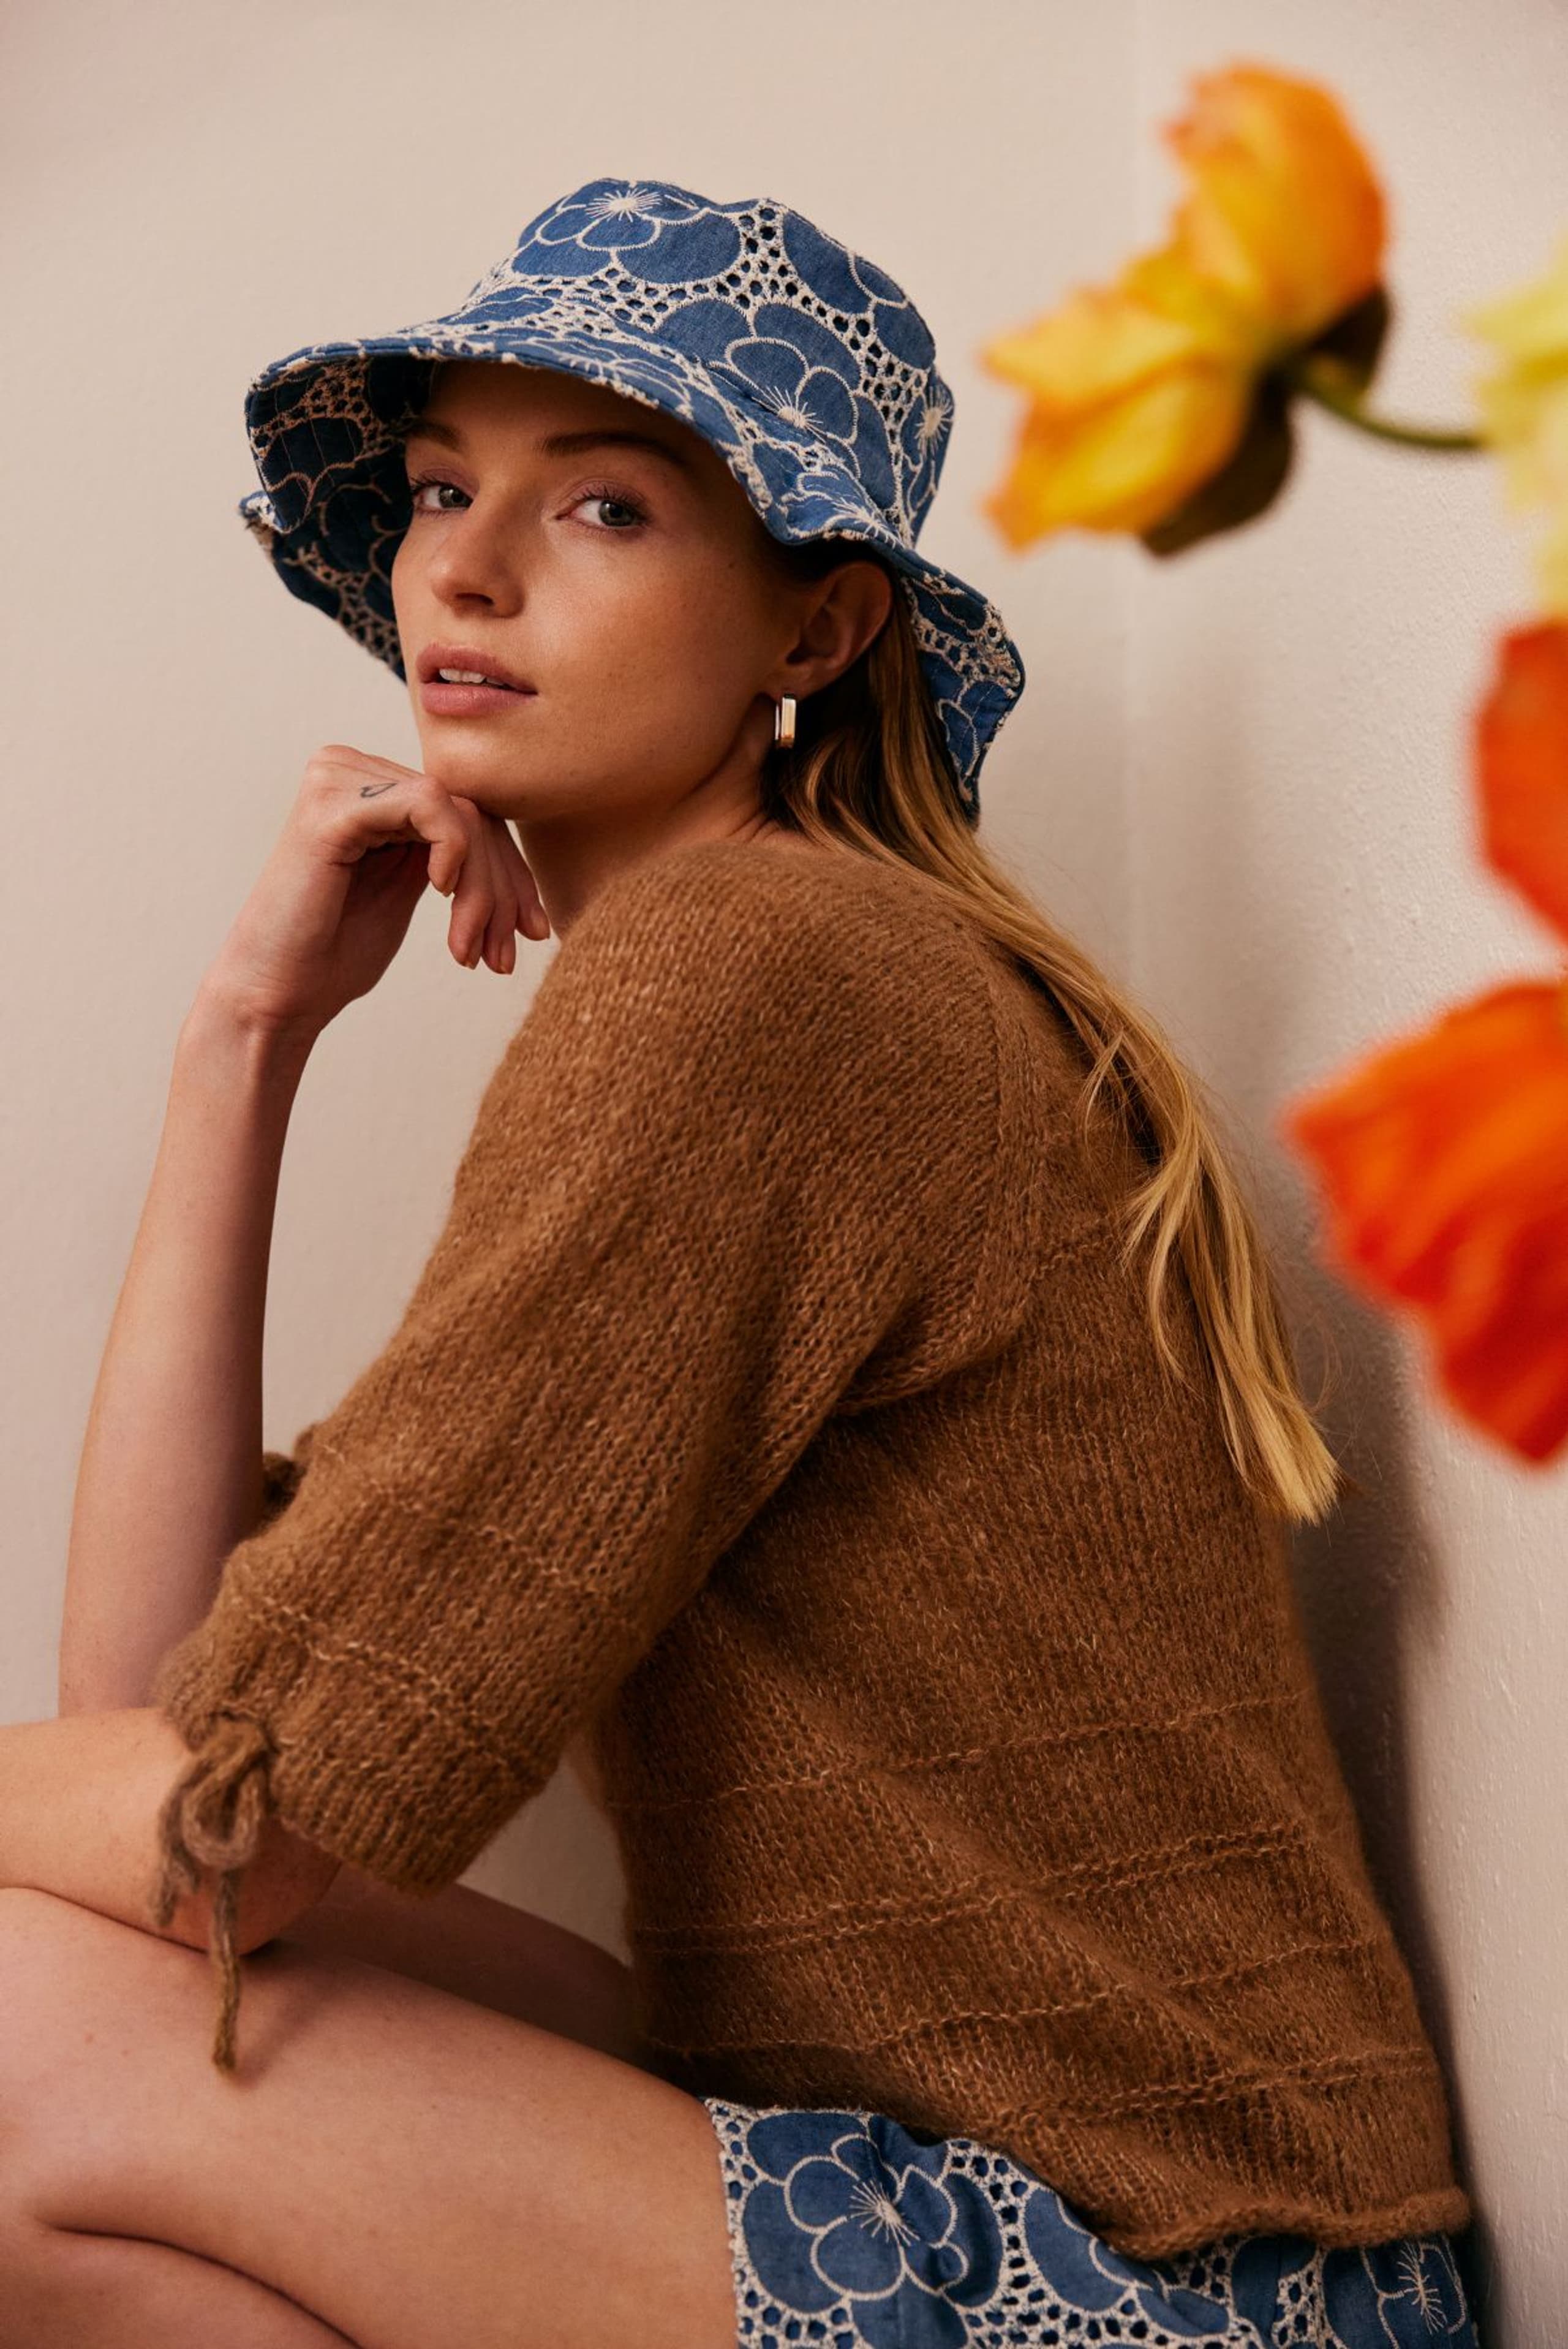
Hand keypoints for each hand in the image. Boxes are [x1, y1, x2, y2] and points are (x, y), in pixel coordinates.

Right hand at [199, 746, 549, 1041]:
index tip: (533, 932)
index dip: (512, 872)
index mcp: (370, 784)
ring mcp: (337, 779)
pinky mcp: (331, 804)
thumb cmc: (336, 953)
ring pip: (458, 811)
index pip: (468, 810)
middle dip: (503, 888)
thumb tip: (520, 848)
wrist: (278, 996)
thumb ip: (450, 852)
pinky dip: (452, 851)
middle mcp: (351, 768)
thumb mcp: (410, 888)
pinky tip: (440, 893)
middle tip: (507, 956)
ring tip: (469, 950)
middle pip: (470, 809)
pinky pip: (427, 803)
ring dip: (482, 889)